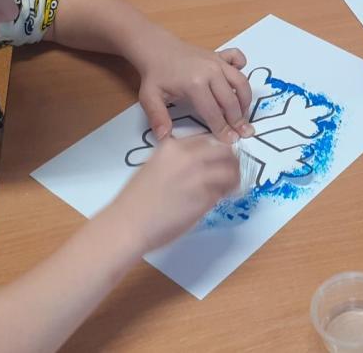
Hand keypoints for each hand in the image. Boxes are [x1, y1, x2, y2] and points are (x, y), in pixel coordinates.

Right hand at [102, 133, 238, 253]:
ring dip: (234, 178)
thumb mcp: (154, 167)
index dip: (217, 150)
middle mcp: (189, 156)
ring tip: (230, 187)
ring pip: (230, 170)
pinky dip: (226, 194)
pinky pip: (224, 191)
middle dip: (230, 161)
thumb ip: (176, 161)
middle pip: (224, 151)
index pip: (207, 139)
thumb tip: (198, 165)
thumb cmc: (136, 202)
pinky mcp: (206, 196)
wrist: (128, 224)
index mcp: (173, 147)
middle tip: (231, 172)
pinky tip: (221, 199)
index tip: (219, 159)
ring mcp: (199, 175)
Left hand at [134, 41, 253, 143]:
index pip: (213, 113)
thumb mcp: (150, 97)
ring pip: (240, 82)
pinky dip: (242, 70)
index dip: (223, 129)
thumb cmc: (155, 74)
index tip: (230, 140)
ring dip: (245, 100)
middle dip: (238, 120)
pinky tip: (236, 83)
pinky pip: (239, 59)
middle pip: (231, 101)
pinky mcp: (220, 55)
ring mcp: (217, 62)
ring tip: (243, 114)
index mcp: (194, 84)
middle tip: (243, 133)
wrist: (157, 48)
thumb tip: (164, 137)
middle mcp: (210, 72)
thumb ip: (158, 118)